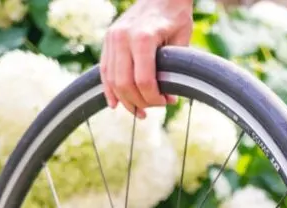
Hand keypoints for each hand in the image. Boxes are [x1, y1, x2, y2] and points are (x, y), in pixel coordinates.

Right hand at [100, 0, 193, 118]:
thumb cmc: (175, 16)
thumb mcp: (182, 41)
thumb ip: (173, 69)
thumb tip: (168, 99)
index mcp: (143, 37)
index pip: (144, 81)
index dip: (154, 98)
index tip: (165, 103)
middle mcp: (123, 37)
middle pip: (124, 84)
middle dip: (138, 102)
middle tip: (152, 109)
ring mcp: (112, 37)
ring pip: (112, 80)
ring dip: (124, 100)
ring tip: (138, 111)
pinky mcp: (108, 39)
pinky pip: (104, 70)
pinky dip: (109, 89)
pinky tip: (116, 104)